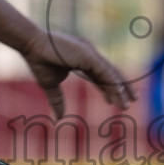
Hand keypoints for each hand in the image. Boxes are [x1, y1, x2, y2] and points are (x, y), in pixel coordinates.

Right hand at [20, 30, 135, 117]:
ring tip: (126, 105)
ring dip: (119, 90)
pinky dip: (113, 84)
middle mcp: (90, 54)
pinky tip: (119, 95)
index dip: (109, 88)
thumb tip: (59, 119)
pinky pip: (105, 72)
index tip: (116, 100)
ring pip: (110, 74)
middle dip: (122, 87)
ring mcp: (90, 54)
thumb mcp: (50, 86)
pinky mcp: (88, 55)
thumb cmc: (39, 61)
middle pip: (110, 73)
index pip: (101, 75)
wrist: (31, 45)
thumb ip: (58, 101)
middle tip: (133, 99)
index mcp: (83, 59)